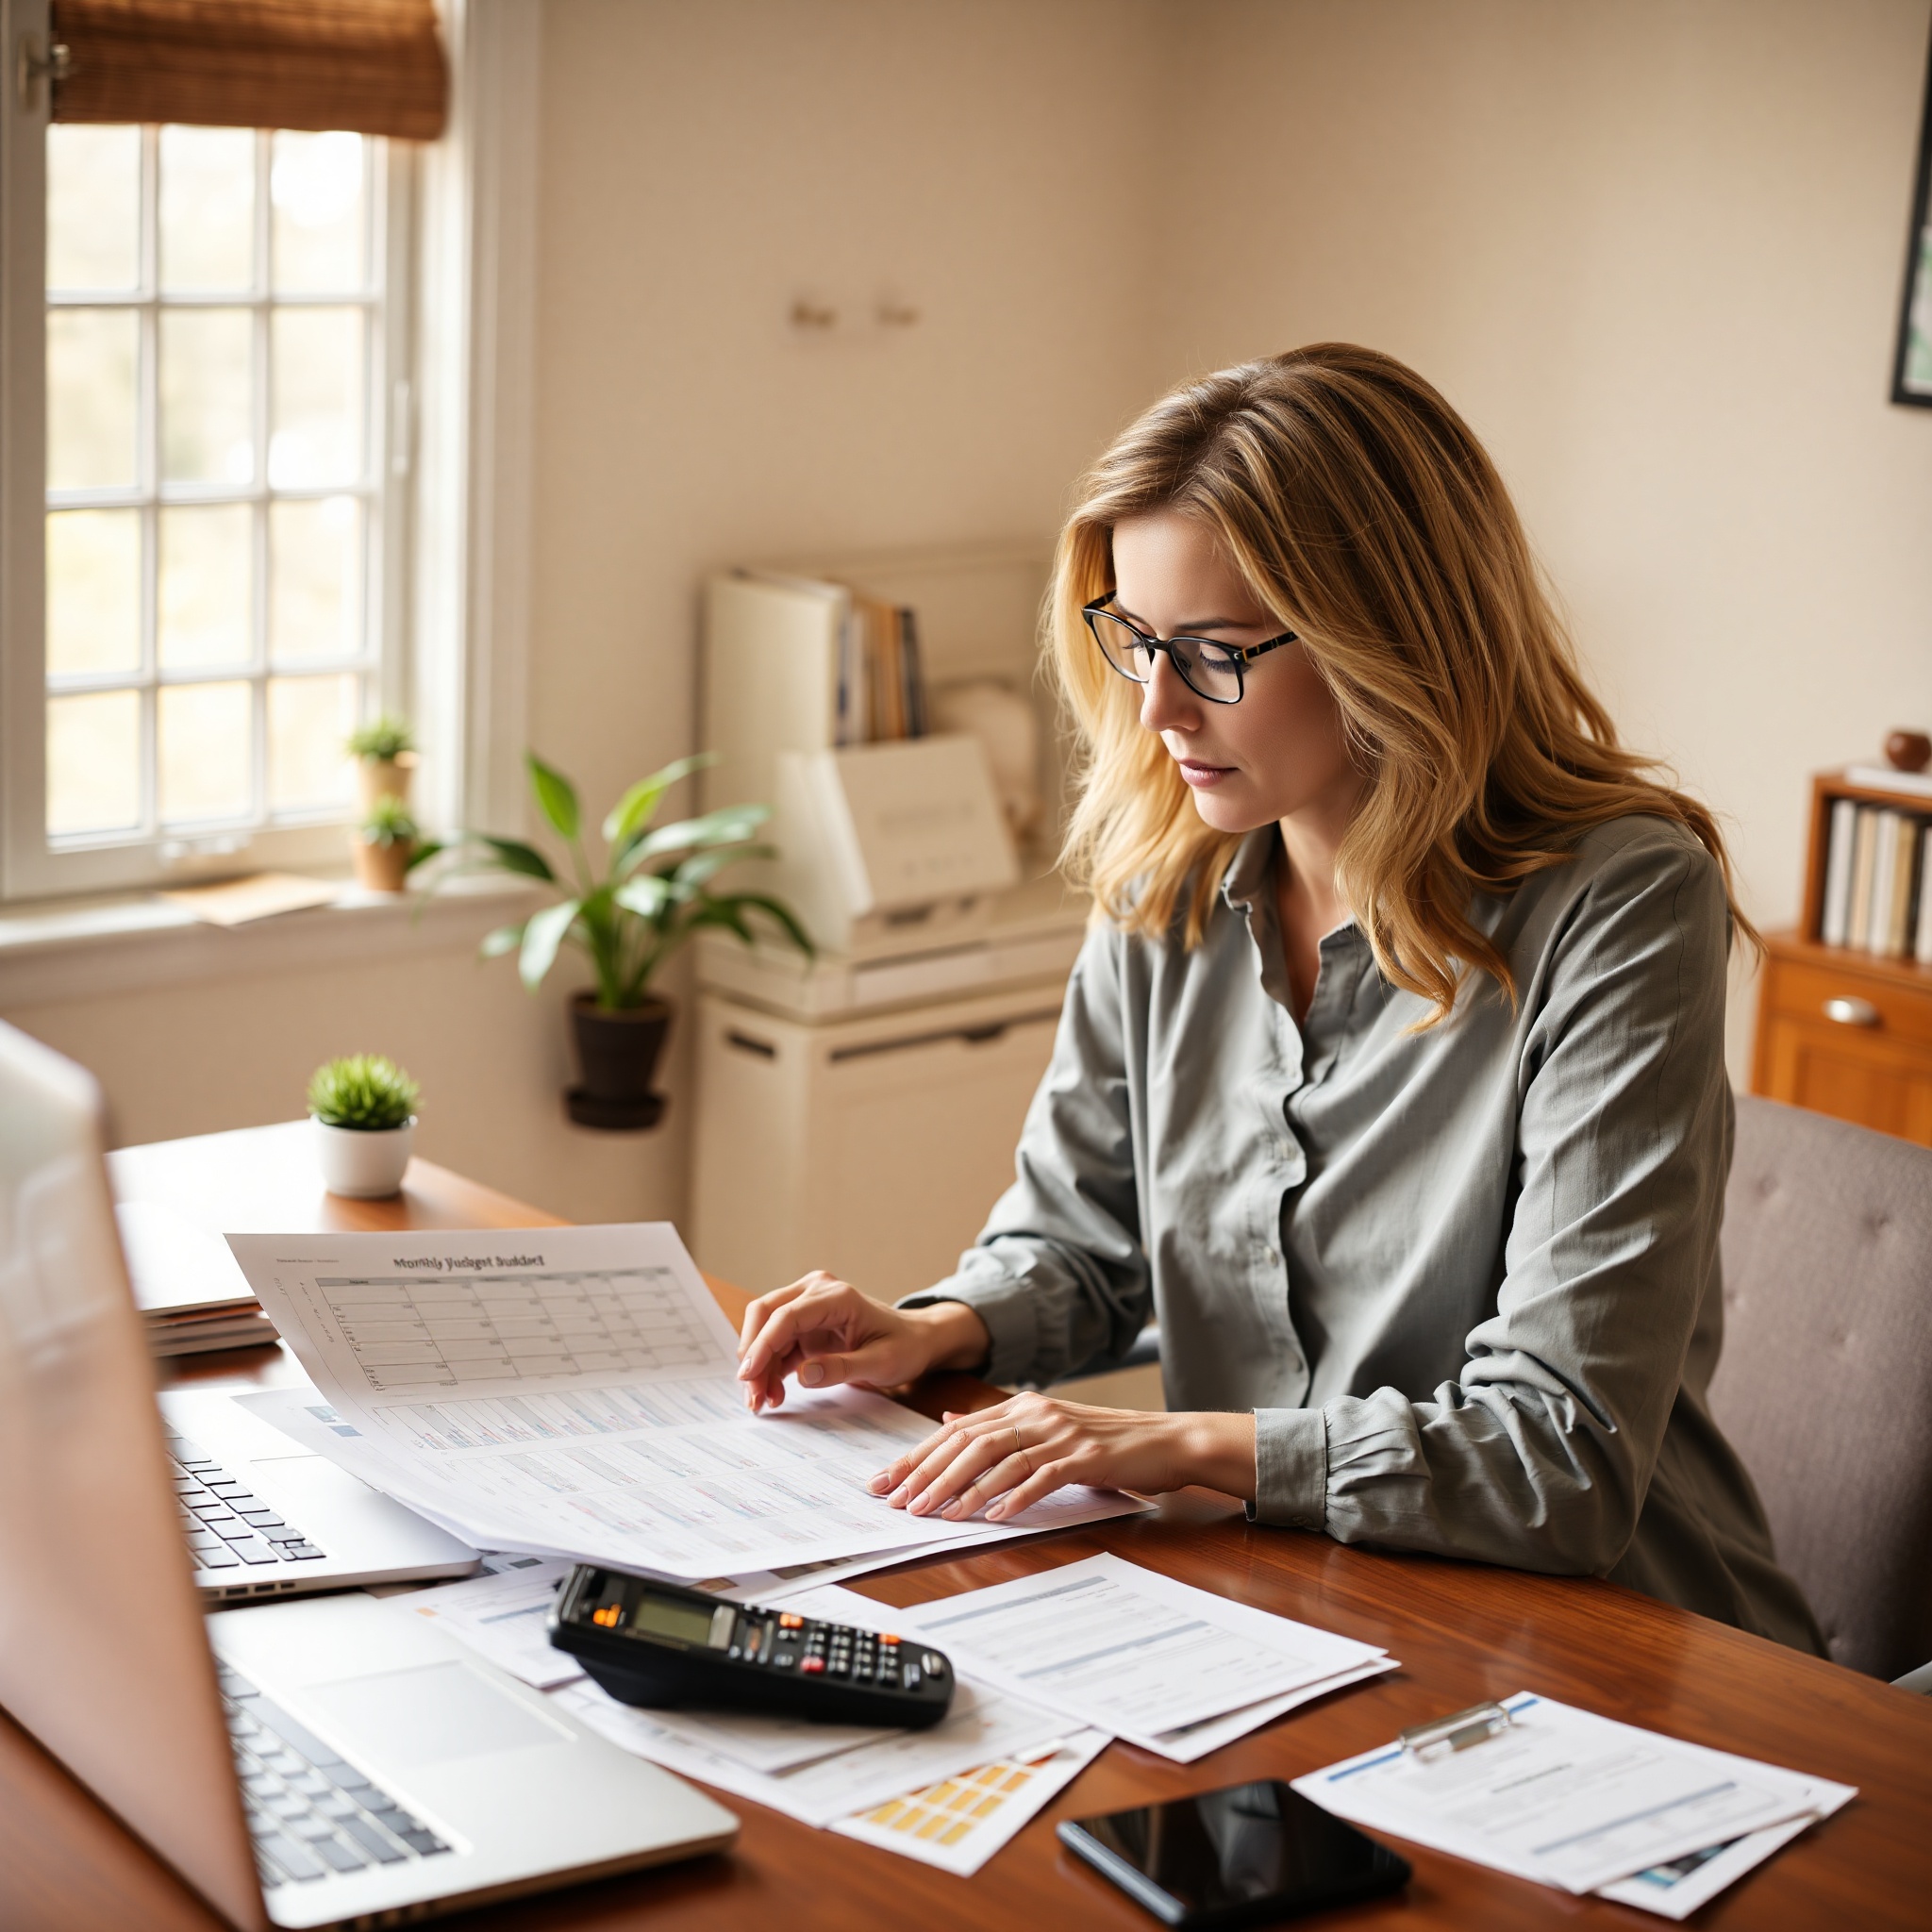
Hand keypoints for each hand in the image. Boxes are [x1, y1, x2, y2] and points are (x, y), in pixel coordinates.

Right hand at [736, 1272, 990, 1411]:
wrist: (915, 1340)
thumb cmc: (903, 1347)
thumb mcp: (880, 1363)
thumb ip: (842, 1368)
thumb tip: (802, 1375)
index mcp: (836, 1297)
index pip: (787, 1316)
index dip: (763, 1345)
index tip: (749, 1376)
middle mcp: (816, 1292)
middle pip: (765, 1315)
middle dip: (753, 1355)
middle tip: (753, 1396)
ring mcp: (807, 1306)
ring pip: (765, 1330)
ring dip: (759, 1366)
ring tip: (763, 1402)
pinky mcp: (803, 1325)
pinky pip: (776, 1344)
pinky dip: (769, 1368)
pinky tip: (773, 1393)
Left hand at [866, 1390, 1257, 1520]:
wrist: (1165, 1440)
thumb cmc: (1104, 1441)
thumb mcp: (1045, 1427)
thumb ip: (997, 1427)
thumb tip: (948, 1423)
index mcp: (1020, 1406)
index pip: (956, 1432)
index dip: (918, 1457)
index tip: (887, 1482)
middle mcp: (1036, 1414)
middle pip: (969, 1443)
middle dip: (929, 1475)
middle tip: (900, 1503)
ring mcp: (1061, 1434)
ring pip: (999, 1459)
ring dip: (963, 1490)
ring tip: (937, 1515)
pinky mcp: (1086, 1457)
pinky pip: (1042, 1477)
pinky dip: (1015, 1497)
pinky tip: (994, 1516)